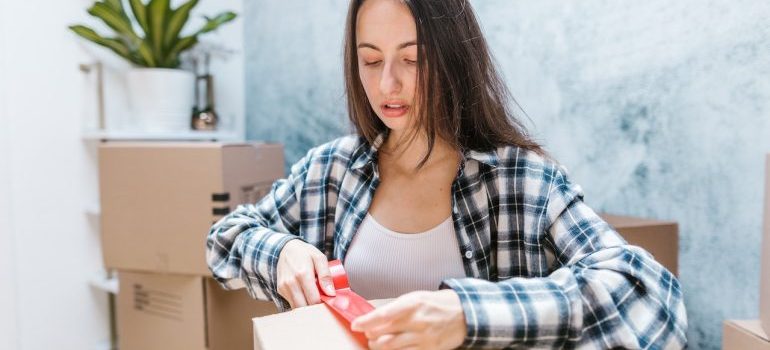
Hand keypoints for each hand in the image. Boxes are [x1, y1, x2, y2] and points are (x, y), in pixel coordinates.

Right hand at [276, 239, 335, 308]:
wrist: (285, 248)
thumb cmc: (305, 253)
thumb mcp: (319, 258)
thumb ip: (326, 275)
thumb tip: (330, 293)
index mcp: (302, 274)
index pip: (314, 300)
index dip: (323, 303)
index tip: (329, 300)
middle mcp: (290, 282)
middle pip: (305, 307)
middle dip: (315, 307)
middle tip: (323, 300)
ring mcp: (283, 287)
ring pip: (297, 308)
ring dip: (307, 306)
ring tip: (314, 296)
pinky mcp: (280, 290)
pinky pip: (292, 302)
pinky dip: (300, 302)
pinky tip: (305, 294)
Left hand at [350, 289, 465, 349]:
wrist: (463, 314)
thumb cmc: (436, 304)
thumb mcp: (415, 297)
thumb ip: (395, 308)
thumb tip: (374, 318)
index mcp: (412, 304)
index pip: (383, 315)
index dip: (366, 322)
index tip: (356, 325)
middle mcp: (417, 322)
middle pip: (384, 335)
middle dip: (371, 336)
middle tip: (368, 334)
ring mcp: (423, 338)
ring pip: (391, 348)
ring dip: (378, 347)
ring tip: (376, 343)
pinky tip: (391, 349)